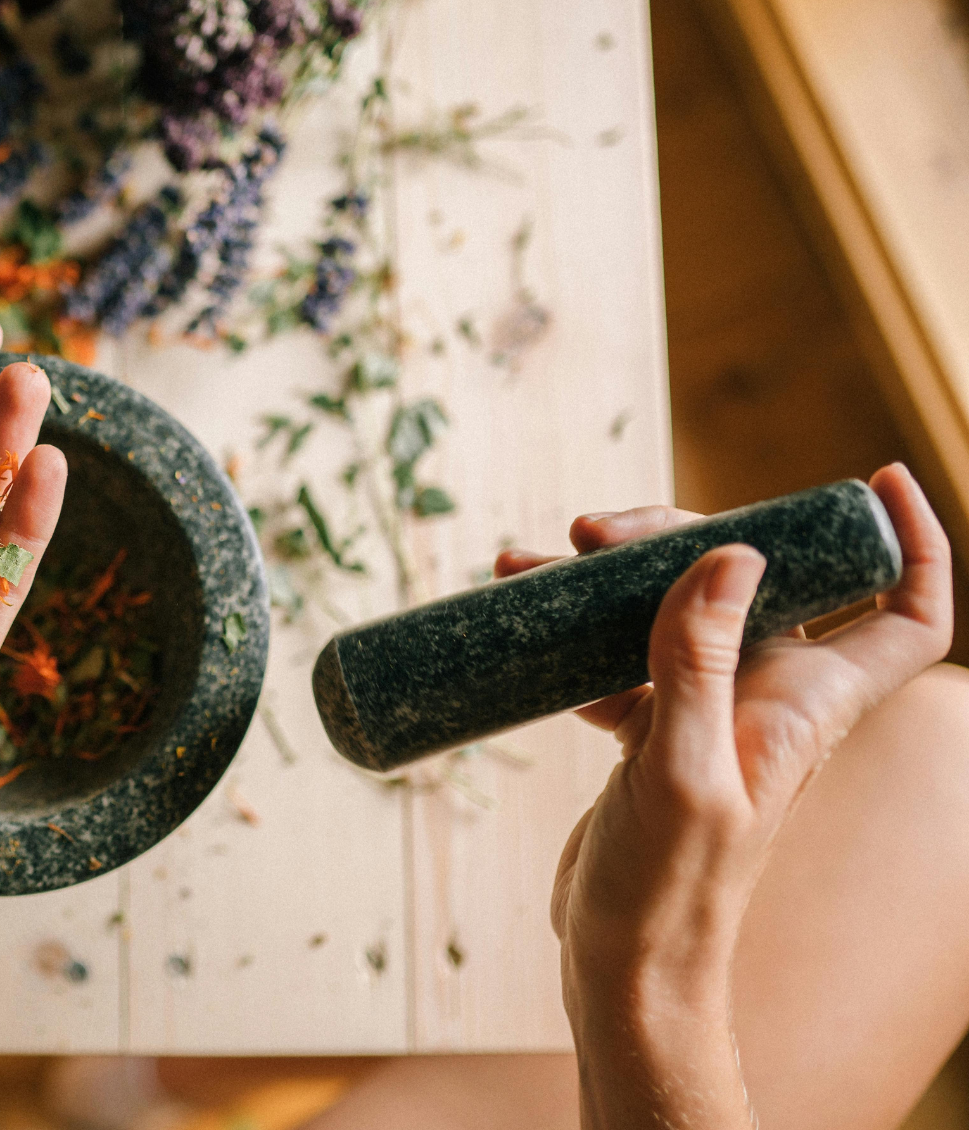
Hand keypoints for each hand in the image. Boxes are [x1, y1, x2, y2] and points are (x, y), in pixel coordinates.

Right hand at [495, 465, 952, 1126]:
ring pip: (680, 606)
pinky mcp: (653, 728)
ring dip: (611, 576)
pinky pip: (626, 650)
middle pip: (758, 577)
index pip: (907, 615)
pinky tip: (530, 625)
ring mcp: (710, 710)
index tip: (872, 481)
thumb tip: (731, 556)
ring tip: (531, 563)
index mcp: (808, 704)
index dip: (912, 543)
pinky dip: (579, 628)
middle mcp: (771, 697)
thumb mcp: (681, 772)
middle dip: (684, 535)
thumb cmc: (668, 888)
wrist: (623, 960)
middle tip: (597, 532)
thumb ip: (701, 664)